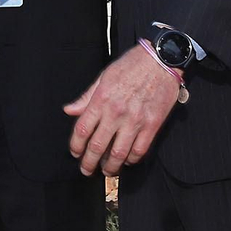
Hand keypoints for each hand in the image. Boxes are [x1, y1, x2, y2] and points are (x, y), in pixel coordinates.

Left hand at [64, 46, 180, 175]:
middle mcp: (116, 112)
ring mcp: (135, 120)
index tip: (75, 152)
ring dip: (110, 167)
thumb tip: (69, 110)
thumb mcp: (104, 76)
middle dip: (89, 163)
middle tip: (86, 169)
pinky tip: (127, 160)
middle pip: (97, 146)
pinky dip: (131, 160)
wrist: (161, 60)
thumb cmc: (132, 65)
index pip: (82, 130)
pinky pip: (139, 150)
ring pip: (118, 154)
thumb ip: (86, 97)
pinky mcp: (152, 125)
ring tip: (107, 170)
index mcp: (102, 99)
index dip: (76, 146)